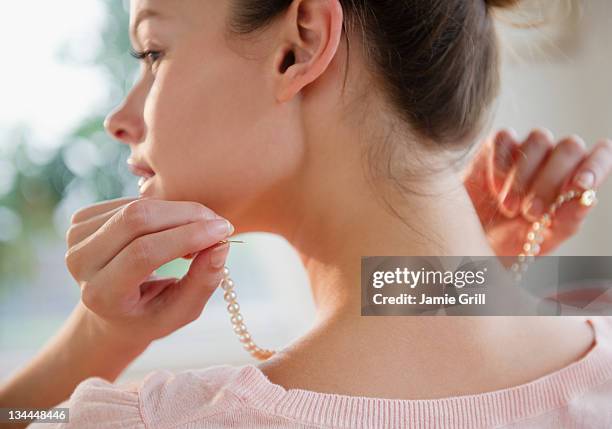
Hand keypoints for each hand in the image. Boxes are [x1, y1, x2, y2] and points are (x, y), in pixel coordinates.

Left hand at [65, 197, 234, 347]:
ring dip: (179, 211)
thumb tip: (221, 246)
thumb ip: (203, 283)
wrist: (109, 312)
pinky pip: (132, 201)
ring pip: (137, 205)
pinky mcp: (81, 220)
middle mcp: (80, 264)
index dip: (187, 236)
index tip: (224, 230)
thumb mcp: (181, 311)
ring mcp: (75, 238)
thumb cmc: (150, 315)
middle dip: (186, 214)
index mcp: (101, 294)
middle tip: (218, 223)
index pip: (143, 253)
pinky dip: (163, 209)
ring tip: (198, 231)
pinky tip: (174, 227)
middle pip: (137, 219)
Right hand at [464, 128, 611, 258]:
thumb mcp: (542, 241)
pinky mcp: (495, 147)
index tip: (581, 185)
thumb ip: (567, 220)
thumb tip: (587, 199)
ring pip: (539, 139)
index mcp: (575, 182)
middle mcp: (553, 162)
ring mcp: (524, 151)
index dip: (596, 165)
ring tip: (509, 206)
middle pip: (570, 147)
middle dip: (551, 181)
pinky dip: (501, 166)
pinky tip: (494, 190)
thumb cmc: (509, 243)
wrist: (467, 242)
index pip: (601, 156)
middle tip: (531, 212)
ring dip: (524, 176)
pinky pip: (505, 139)